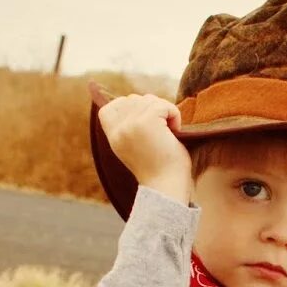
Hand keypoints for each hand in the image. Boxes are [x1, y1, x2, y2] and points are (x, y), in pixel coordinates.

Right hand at [88, 83, 191, 202]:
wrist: (167, 188)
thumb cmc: (158, 167)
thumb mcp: (134, 144)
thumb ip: (127, 124)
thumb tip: (132, 99)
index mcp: (112, 135)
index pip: (111, 106)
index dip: (132, 109)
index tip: (145, 129)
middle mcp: (118, 129)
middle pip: (134, 99)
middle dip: (151, 111)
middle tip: (160, 135)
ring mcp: (130, 125)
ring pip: (149, 100)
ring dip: (164, 113)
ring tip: (166, 135)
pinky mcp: (146, 122)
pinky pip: (164, 105)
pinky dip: (174, 115)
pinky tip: (174, 133)